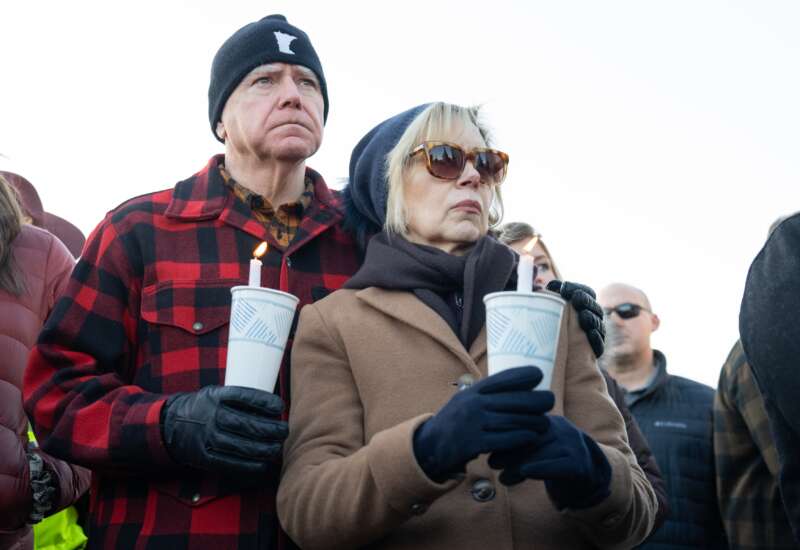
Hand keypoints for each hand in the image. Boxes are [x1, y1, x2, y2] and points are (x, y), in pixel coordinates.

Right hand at [161, 385, 287, 476]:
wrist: (172, 424)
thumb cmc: (206, 407)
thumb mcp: (216, 394)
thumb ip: (239, 400)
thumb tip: (274, 408)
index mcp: (214, 396)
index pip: (242, 396)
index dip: (263, 402)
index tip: (280, 406)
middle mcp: (210, 416)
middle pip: (244, 424)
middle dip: (269, 429)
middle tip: (284, 431)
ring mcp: (206, 437)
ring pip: (239, 445)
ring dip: (263, 449)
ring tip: (277, 448)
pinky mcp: (204, 456)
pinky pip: (229, 463)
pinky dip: (248, 465)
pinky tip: (263, 464)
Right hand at [413, 366, 553, 481]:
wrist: (431, 446)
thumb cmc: (456, 421)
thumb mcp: (466, 400)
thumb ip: (486, 393)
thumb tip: (514, 381)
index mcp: (473, 391)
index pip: (501, 379)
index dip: (522, 375)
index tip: (539, 375)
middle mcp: (473, 404)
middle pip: (514, 400)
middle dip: (536, 400)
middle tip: (550, 400)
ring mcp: (474, 424)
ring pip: (513, 421)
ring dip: (533, 422)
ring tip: (545, 422)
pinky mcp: (475, 443)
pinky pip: (506, 440)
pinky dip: (522, 438)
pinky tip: (532, 437)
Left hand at [489, 415, 611, 508]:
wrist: (588, 478)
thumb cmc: (552, 462)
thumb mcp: (535, 448)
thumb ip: (516, 445)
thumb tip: (488, 451)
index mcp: (548, 420)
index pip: (523, 421)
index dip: (503, 433)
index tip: (486, 445)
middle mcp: (561, 428)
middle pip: (531, 436)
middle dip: (508, 450)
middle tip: (492, 463)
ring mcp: (572, 445)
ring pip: (542, 452)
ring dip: (519, 464)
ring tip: (503, 477)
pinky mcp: (580, 464)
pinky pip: (559, 465)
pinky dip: (541, 468)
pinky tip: (525, 473)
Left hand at [547, 280, 604, 357]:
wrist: (554, 358)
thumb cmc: (549, 330)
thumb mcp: (549, 313)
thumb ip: (549, 298)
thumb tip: (542, 285)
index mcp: (584, 306)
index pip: (588, 293)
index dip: (578, 288)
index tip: (564, 289)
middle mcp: (592, 318)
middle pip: (594, 307)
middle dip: (586, 301)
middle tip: (575, 299)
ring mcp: (595, 334)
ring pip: (597, 324)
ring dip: (591, 318)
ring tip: (583, 316)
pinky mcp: (594, 351)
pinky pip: (598, 344)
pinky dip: (595, 338)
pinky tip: (590, 333)